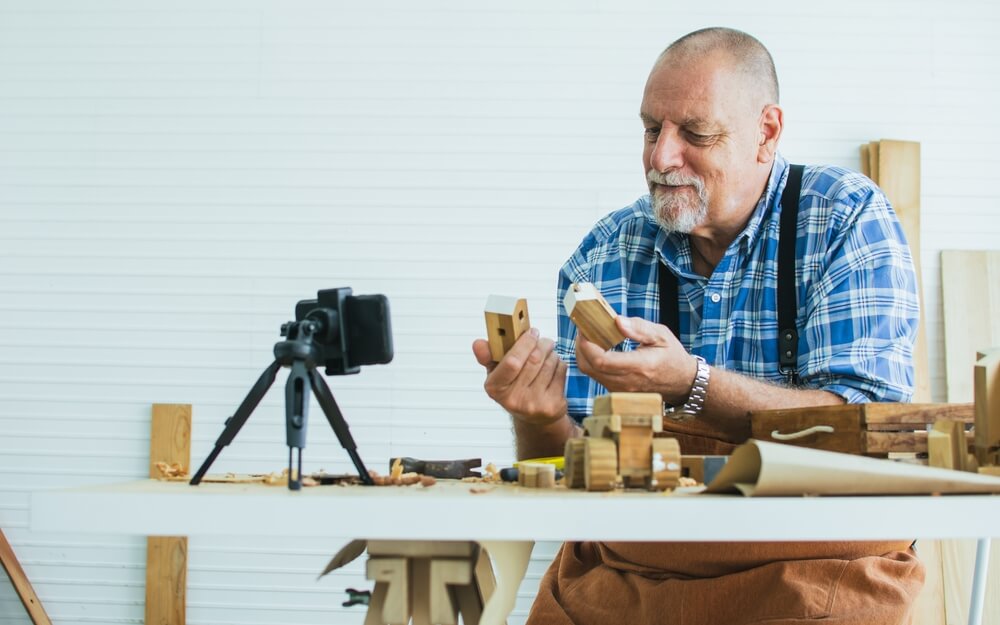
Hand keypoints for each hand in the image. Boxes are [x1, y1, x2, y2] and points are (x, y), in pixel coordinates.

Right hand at [472, 329, 567, 424]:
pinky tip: (553, 368)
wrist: (533, 418)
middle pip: (534, 359)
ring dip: (551, 353)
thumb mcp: (497, 373)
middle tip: (542, 340)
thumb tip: (478, 343)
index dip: (524, 343)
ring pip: (549, 363)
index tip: (531, 332)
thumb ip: (488, 356)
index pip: (512, 362)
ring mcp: (534, 404)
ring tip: (546, 355)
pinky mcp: (553, 405)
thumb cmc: (515, 390)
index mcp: (496, 387)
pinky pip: (561, 371)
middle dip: (541, 344)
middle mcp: (514, 399)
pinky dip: (559, 364)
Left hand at [575, 315, 696, 403]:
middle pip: (590, 367)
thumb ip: (639, 328)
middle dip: (580, 346)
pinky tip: (597, 349)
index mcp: (639, 366)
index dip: (586, 344)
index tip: (584, 328)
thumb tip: (617, 321)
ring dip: (584, 354)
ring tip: (589, 337)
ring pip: (590, 373)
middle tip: (583, 329)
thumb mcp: (661, 336)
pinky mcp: (618, 392)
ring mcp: (622, 390)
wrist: (683, 383)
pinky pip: (597, 377)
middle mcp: (627, 382)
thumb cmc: (672, 357)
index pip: (602, 360)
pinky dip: (591, 362)